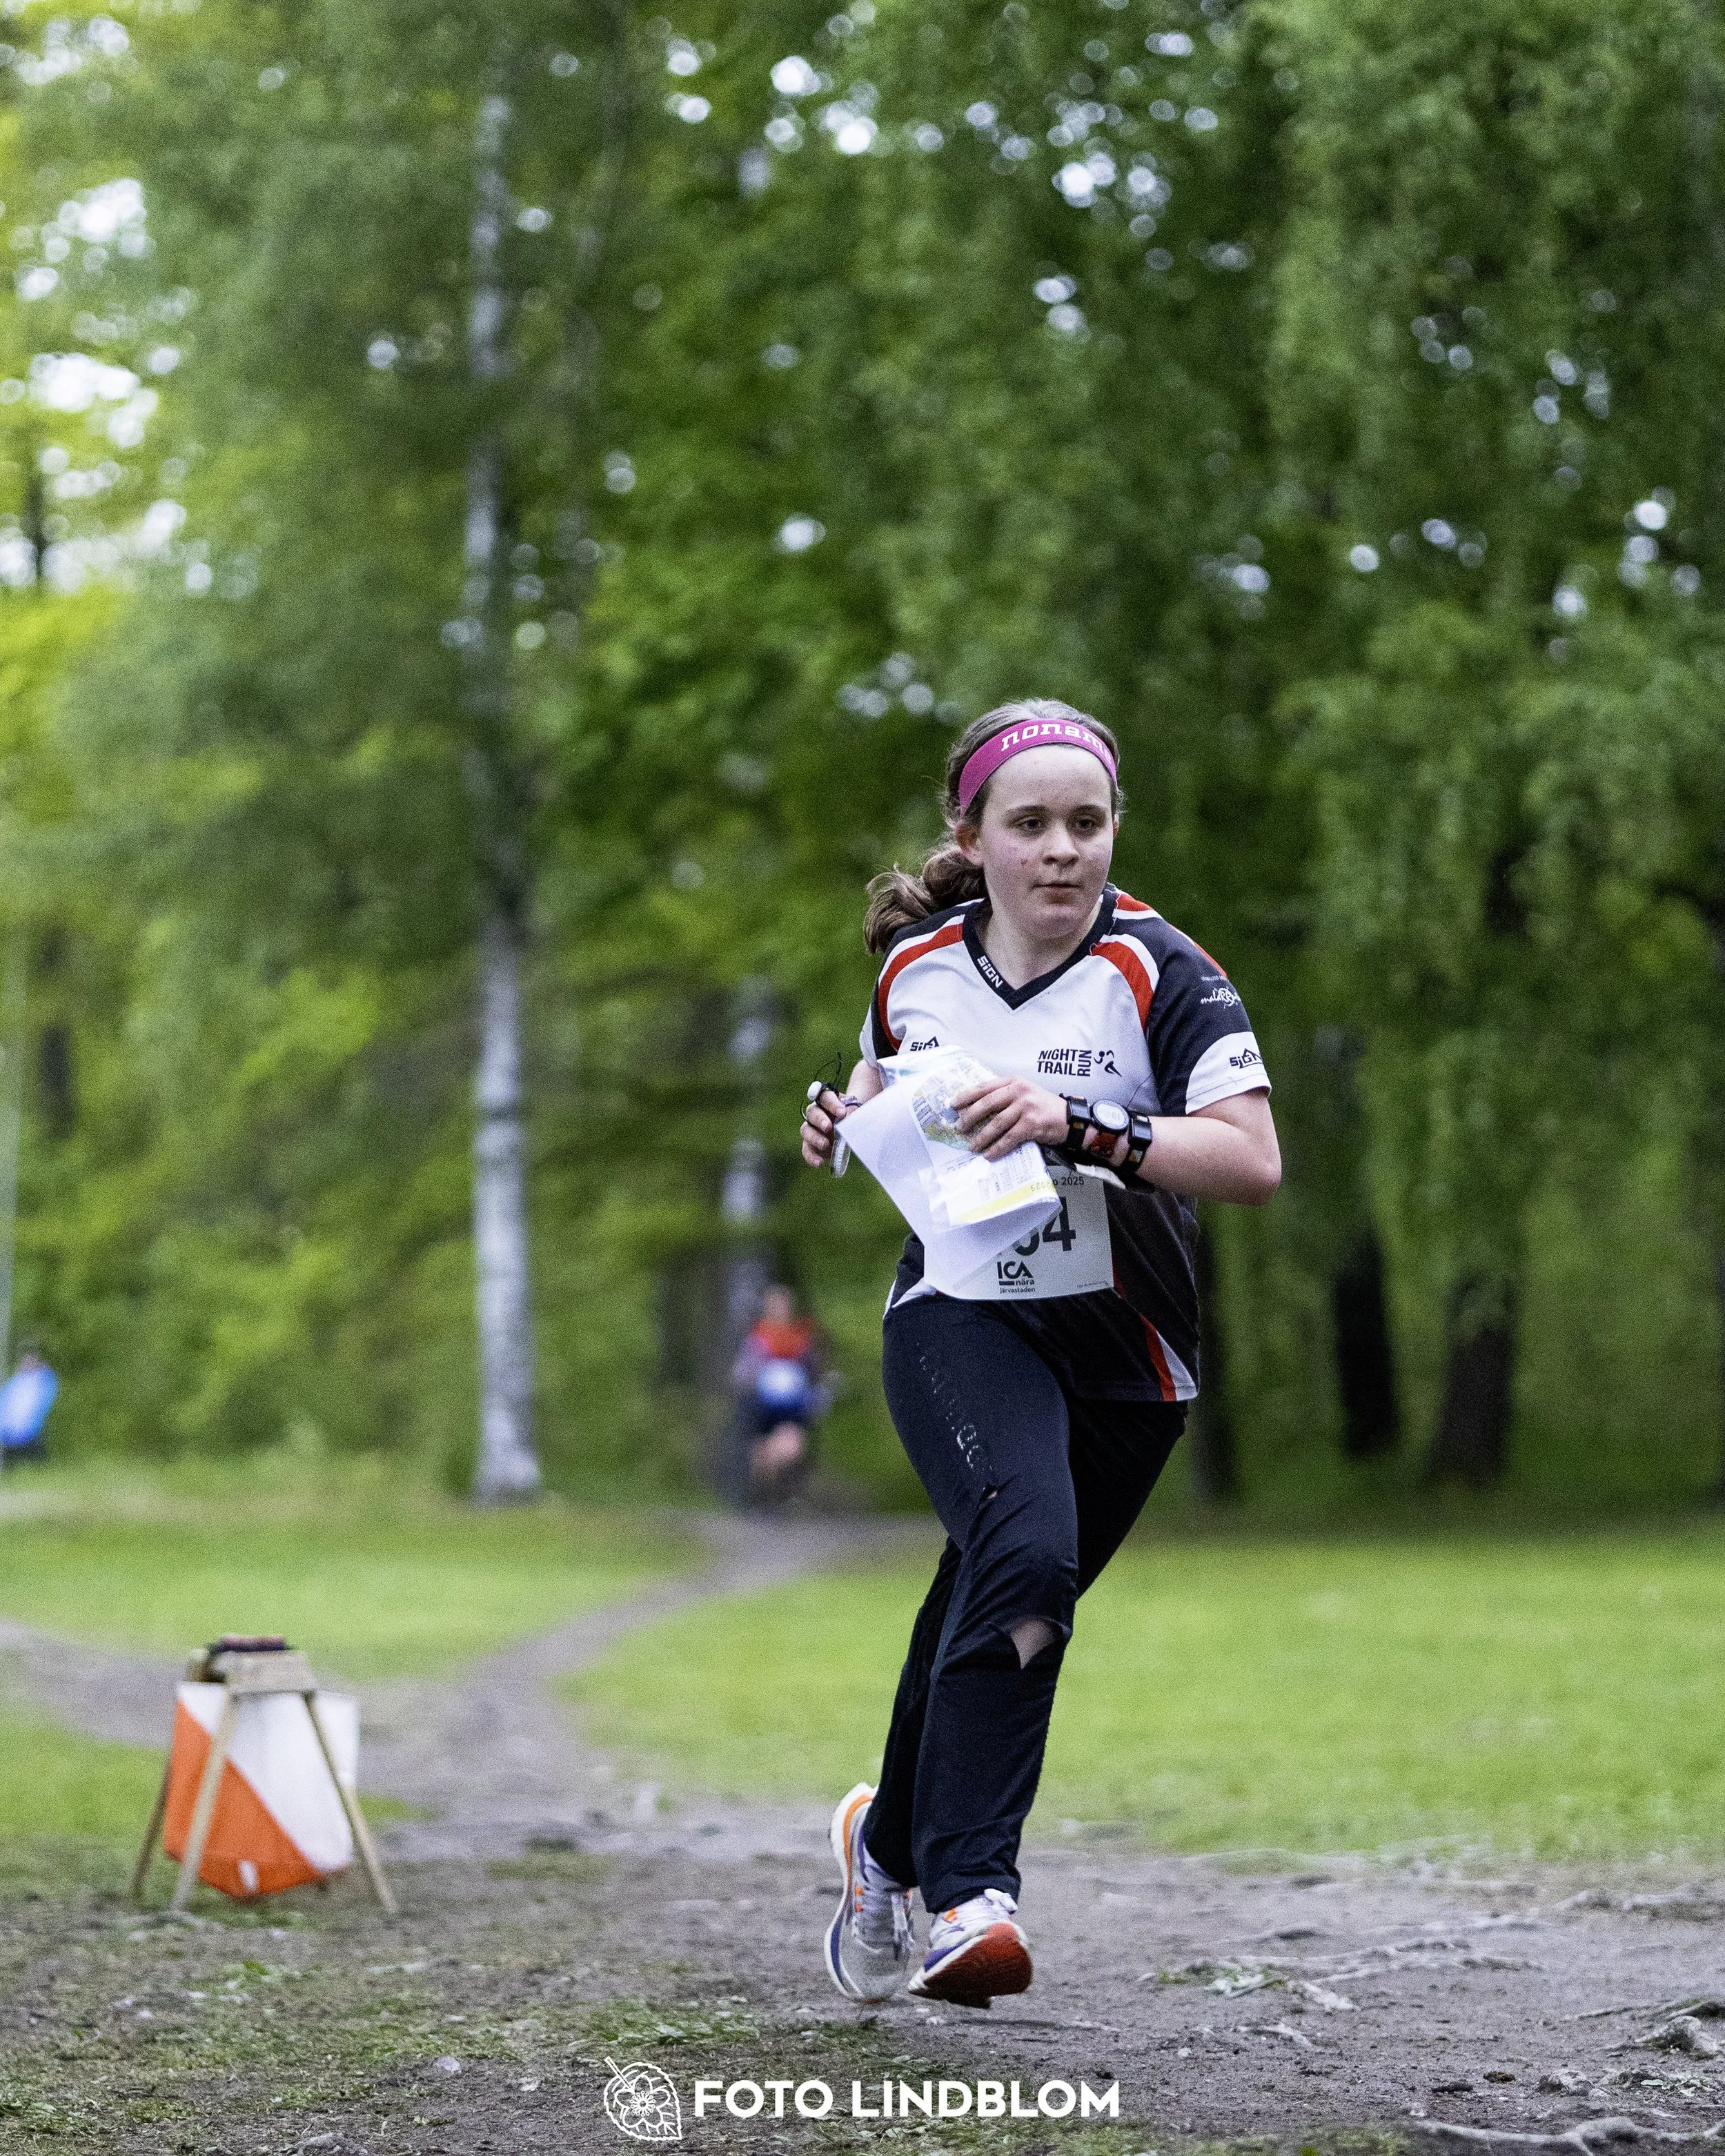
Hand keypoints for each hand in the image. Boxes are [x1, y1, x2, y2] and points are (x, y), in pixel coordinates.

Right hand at [800, 1086, 852, 1168]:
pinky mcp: (810, 1144)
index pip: (825, 1097)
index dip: (831, 1104)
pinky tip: (819, 1163)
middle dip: (820, 1120)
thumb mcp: (857, 1113)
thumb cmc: (854, 1116)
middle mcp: (816, 1112)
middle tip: (828, 1127)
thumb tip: (848, 1117)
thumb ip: (852, 1113)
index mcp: (827, 1100)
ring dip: (814, 1138)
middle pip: (812, 1112)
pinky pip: (806, 1149)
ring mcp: (811, 1128)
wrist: (853, 1128)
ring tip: (825, 1145)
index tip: (842, 1113)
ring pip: (806, 1130)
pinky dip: (811, 1156)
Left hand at [951, 1077, 1070, 1160]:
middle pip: (986, 1104)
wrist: (1070, 1118)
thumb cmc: (1044, 1107)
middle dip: (970, 1118)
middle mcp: (1019, 1091)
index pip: (985, 1087)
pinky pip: (1009, 1138)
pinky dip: (997, 1148)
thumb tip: (977, 1110)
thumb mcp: (1025, 1094)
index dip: (966, 1096)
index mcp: (1014, 1082)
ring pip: (996, 1123)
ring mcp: (1025, 1107)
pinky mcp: (1032, 1124)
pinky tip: (989, 1154)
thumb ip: (1004, 1097)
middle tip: (960, 1129)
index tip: (953, 1105)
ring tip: (973, 1146)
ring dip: (982, 1137)